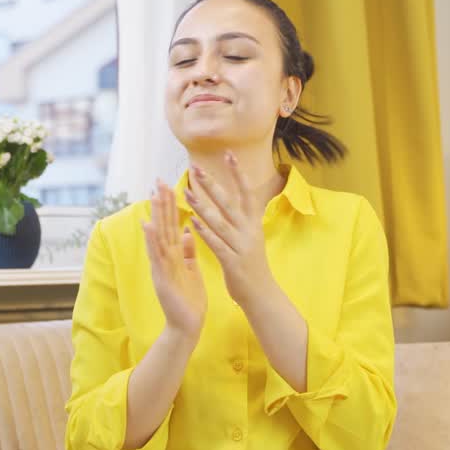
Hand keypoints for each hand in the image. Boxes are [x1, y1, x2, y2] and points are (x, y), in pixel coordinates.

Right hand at [142, 180, 206, 336]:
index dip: (170, 206)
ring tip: (153, 195)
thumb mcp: (191, 270)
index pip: (171, 226)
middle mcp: (164, 258)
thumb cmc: (189, 300)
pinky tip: (149, 225)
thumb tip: (188, 232)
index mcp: (174, 256)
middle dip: (161, 203)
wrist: (187, 326)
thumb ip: (188, 252)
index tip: (169, 185)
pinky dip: (152, 240)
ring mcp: (160, 267)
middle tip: (158, 180)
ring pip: (157, 237)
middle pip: (162, 226)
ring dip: (155, 215)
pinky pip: (156, 256)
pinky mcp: (161, 278)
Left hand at [185, 152, 275, 306]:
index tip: (228, 154)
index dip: (237, 174)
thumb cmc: (252, 265)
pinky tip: (192, 222)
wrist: (262, 294)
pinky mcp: (233, 262)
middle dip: (212, 185)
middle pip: (229, 203)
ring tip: (187, 192)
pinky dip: (205, 232)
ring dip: (203, 206)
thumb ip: (243, 221)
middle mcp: (249, 232)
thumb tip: (234, 202)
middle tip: (196, 168)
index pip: (246, 193)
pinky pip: (217, 244)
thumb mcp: (251, 238)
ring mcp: (241, 246)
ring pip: (220, 222)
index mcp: (253, 224)